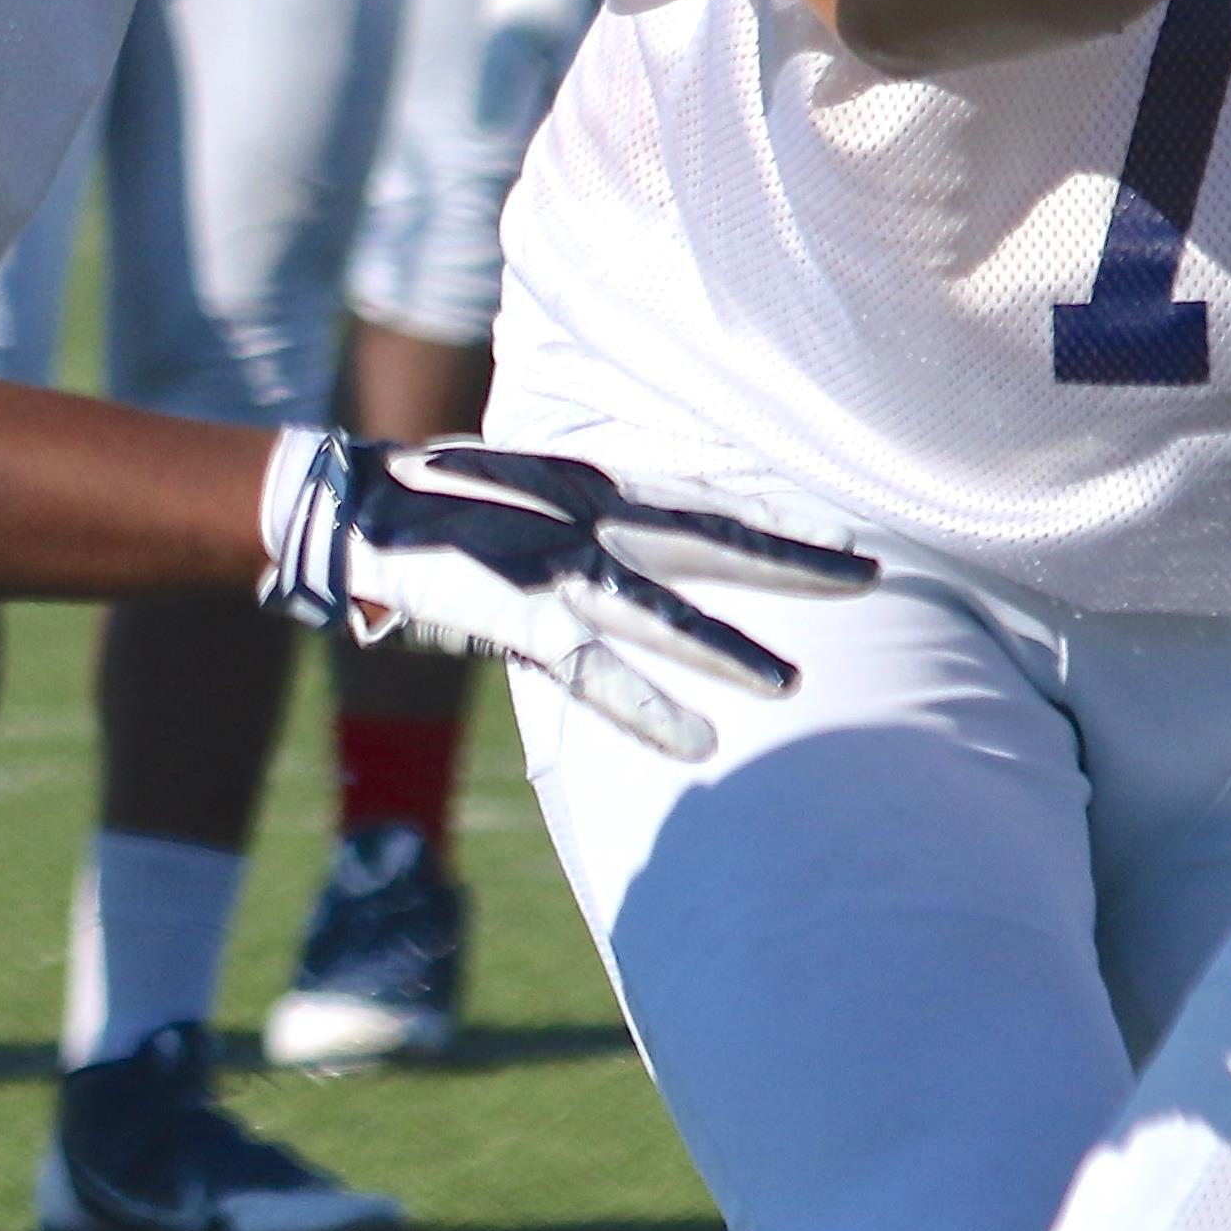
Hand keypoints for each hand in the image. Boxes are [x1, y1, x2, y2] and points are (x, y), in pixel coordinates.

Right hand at [261, 433, 863, 759]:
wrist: (360, 507)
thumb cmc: (439, 499)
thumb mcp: (526, 486)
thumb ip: (576, 507)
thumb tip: (611, 523)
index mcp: (594, 487)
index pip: (702, 498)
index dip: (767, 513)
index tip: (829, 525)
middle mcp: (592, 522)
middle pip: (713, 542)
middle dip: (790, 561)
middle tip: (870, 573)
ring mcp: (560, 569)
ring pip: (665, 614)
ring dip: (728, 650)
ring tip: (790, 685)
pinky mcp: (526, 616)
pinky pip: (600, 674)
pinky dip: (651, 710)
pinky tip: (699, 744)